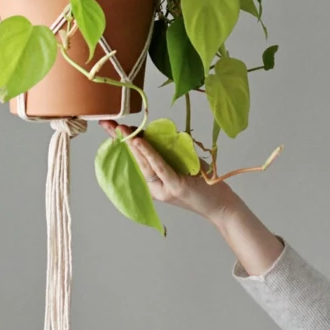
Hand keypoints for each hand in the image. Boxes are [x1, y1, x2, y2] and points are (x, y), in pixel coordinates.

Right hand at [99, 120, 243, 223]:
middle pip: (135, 159)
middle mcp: (154, 186)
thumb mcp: (183, 166)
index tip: (112, 126)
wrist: (221, 206)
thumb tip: (155, 134)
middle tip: (108, 123)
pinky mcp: (174, 186)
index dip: (123, 142)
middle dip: (122, 139)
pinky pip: (159, 166)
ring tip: (121, 129)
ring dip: (132, 143)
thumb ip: (168, 154)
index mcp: (154, 182)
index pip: (135, 158)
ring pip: (144, 162)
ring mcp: (163, 188)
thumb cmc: (203, 185)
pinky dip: (148, 153)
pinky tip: (140, 141)